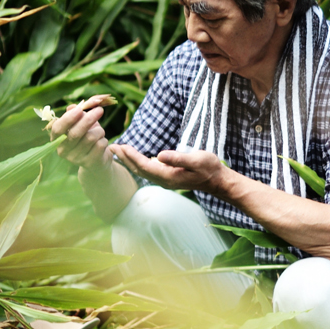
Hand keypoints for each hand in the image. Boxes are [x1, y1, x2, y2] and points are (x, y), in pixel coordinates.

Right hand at [48, 95, 111, 168]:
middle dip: (88, 119)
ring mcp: (76, 159)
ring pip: (90, 138)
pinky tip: (101, 142)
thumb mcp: (81, 123)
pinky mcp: (89, 163)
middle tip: (100, 110)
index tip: (80, 109)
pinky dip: (104, 140)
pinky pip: (99, 145)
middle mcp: (63, 151)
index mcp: (57, 139)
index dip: (68, 119)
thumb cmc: (87, 137)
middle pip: (75, 133)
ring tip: (100, 132)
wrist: (97, 160)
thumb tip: (73, 107)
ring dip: (99, 131)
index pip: (58, 129)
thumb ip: (77, 114)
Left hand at [110, 144, 229, 194]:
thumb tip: (159, 155)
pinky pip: (149, 171)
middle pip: (139, 170)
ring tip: (119, 152)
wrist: (218, 181)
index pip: (145, 165)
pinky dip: (138, 164)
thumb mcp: (197, 160)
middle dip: (125, 159)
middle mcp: (164, 181)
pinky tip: (135, 159)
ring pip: (143, 171)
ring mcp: (166, 181)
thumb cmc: (209, 168)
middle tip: (111, 147)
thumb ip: (178, 158)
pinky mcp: (169, 178)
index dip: (131, 156)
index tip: (120, 146)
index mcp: (169, 176)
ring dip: (130, 161)